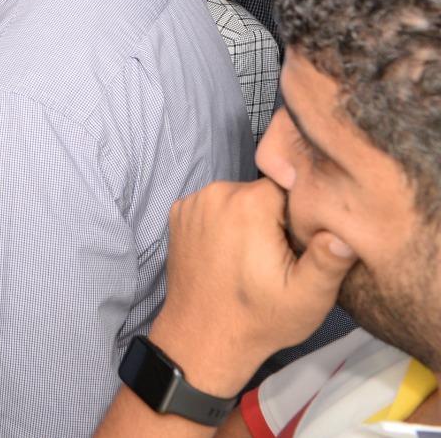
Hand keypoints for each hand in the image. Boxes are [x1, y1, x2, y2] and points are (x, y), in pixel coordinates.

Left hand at [148, 179, 355, 397]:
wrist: (203, 338)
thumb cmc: (258, 320)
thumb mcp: (307, 298)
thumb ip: (329, 262)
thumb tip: (346, 234)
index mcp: (249, 204)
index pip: (291, 186)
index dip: (301, 214)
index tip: (297, 245)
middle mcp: (216, 194)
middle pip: (263, 191)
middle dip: (275, 218)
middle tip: (277, 257)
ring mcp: (193, 203)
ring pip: (238, 197)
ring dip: (249, 219)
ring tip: (253, 259)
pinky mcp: (179, 214)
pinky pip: (214, 207)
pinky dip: (224, 223)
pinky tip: (229, 254)